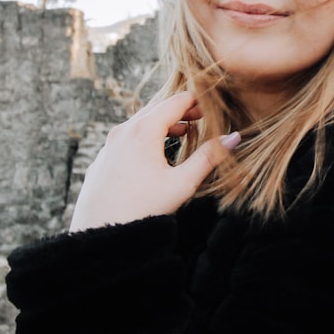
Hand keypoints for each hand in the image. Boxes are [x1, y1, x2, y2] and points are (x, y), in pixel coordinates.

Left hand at [68, 91, 239, 231]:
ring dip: (161, 122)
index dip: (195, 100)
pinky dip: (144, 136)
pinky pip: (125, 138)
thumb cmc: (143, 209)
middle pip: (156, 108)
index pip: (175, 101)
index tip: (210, 103)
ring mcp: (109, 145)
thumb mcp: (182, 183)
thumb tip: (234, 137)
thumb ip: (209, 157)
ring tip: (180, 132)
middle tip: (200, 116)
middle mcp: (123, 131)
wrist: (99, 233)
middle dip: (179, 109)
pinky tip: (152, 153)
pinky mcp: (102, 160)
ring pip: (138, 122)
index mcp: (144, 130)